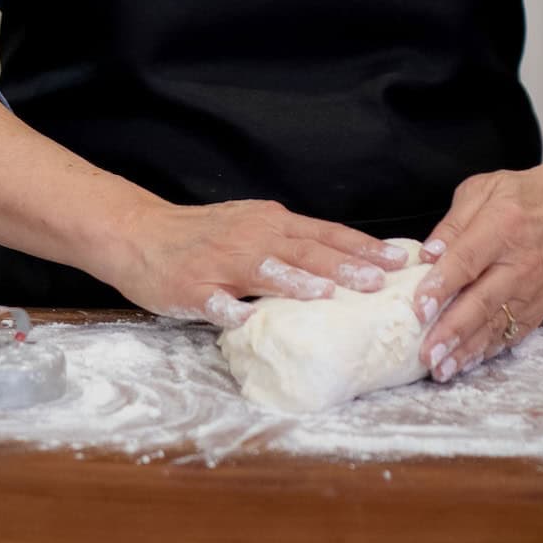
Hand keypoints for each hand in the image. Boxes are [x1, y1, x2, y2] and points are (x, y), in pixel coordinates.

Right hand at [102, 197, 409, 328]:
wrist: (141, 233)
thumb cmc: (203, 235)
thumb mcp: (250, 225)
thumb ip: (289, 241)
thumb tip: (341, 263)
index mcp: (269, 222)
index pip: (325, 234)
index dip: (363, 246)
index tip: (401, 259)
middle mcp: (252, 237)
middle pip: (305, 251)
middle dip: (345, 265)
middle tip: (381, 281)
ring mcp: (221, 262)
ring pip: (265, 271)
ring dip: (296, 282)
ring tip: (328, 293)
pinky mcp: (193, 287)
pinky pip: (215, 301)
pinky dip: (230, 310)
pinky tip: (244, 320)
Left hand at [411, 159, 542, 380]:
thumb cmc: (526, 197)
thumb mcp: (483, 190)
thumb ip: (452, 225)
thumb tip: (427, 255)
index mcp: (502, 226)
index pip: (467, 261)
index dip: (441, 285)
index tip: (418, 306)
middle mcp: (520, 264)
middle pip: (481, 302)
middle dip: (451, 331)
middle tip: (426, 352)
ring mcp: (532, 290)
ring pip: (495, 325)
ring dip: (466, 350)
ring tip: (440, 369)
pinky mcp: (538, 308)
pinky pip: (510, 334)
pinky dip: (487, 351)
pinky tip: (465, 363)